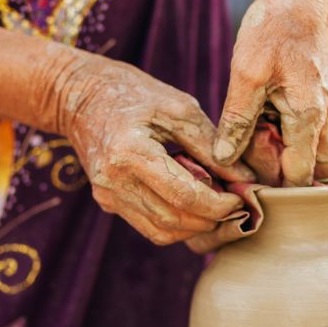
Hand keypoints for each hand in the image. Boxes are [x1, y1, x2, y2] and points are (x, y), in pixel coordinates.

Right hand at [63, 57, 253, 245]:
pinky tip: (193, 206)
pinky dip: (177, 224)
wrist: (81, 96)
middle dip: (211, 219)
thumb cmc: (135, 94)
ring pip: (162, 232)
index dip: (219, 204)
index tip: (242, 197)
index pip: (184, 197)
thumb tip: (246, 178)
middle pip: (174, 220)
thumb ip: (211, 146)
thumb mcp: (179, 109)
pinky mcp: (107, 202)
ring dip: (195, 227)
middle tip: (235, 204)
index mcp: (130, 153)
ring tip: (217, 206)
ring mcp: (107, 196)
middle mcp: (113, 181)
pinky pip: (149, 227)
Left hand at [213, 0, 327, 185]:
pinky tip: (254, 128)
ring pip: (306, 155)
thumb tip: (225, 158)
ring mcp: (320, 113)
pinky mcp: (311, 103)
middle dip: (278, 177)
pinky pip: (301, 135)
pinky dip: (281, 140)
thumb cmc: (273, 30)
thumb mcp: (245, 73)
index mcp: (308, 119)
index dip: (274, 190)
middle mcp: (321, 121)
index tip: (244, 191)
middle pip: (307, 172)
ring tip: (246, 147)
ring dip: (279, 158)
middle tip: (244, 166)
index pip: (299, 177)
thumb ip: (237, 120)